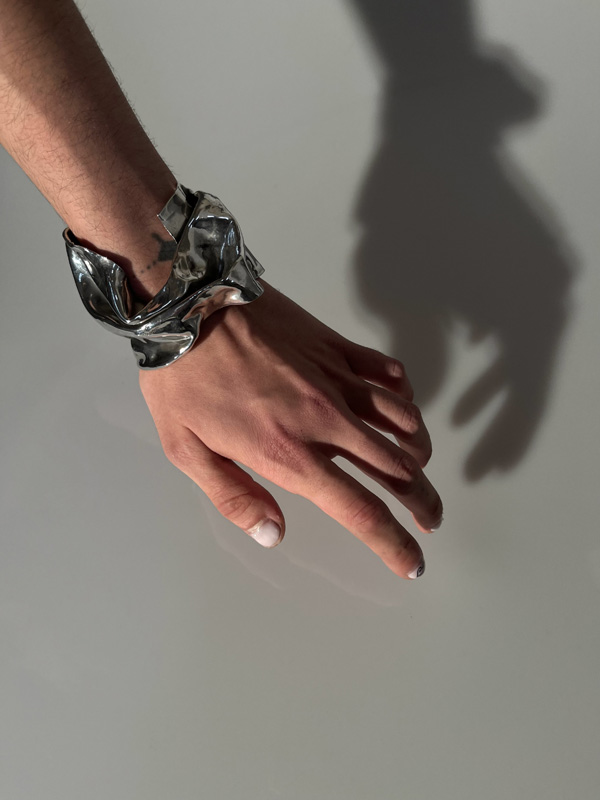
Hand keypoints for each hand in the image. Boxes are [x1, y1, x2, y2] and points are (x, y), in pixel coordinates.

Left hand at [139, 280, 442, 578]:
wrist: (189, 303)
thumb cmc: (182, 380)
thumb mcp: (186, 450)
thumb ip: (234, 498)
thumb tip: (274, 535)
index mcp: (290, 454)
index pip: (360, 511)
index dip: (394, 544)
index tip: (413, 562)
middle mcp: (327, 421)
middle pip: (399, 471)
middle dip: (422, 502)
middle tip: (429, 518)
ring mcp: (338, 380)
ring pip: (404, 422)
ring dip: (419, 453)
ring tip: (419, 468)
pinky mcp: (338, 347)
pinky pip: (390, 374)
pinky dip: (405, 398)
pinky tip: (402, 408)